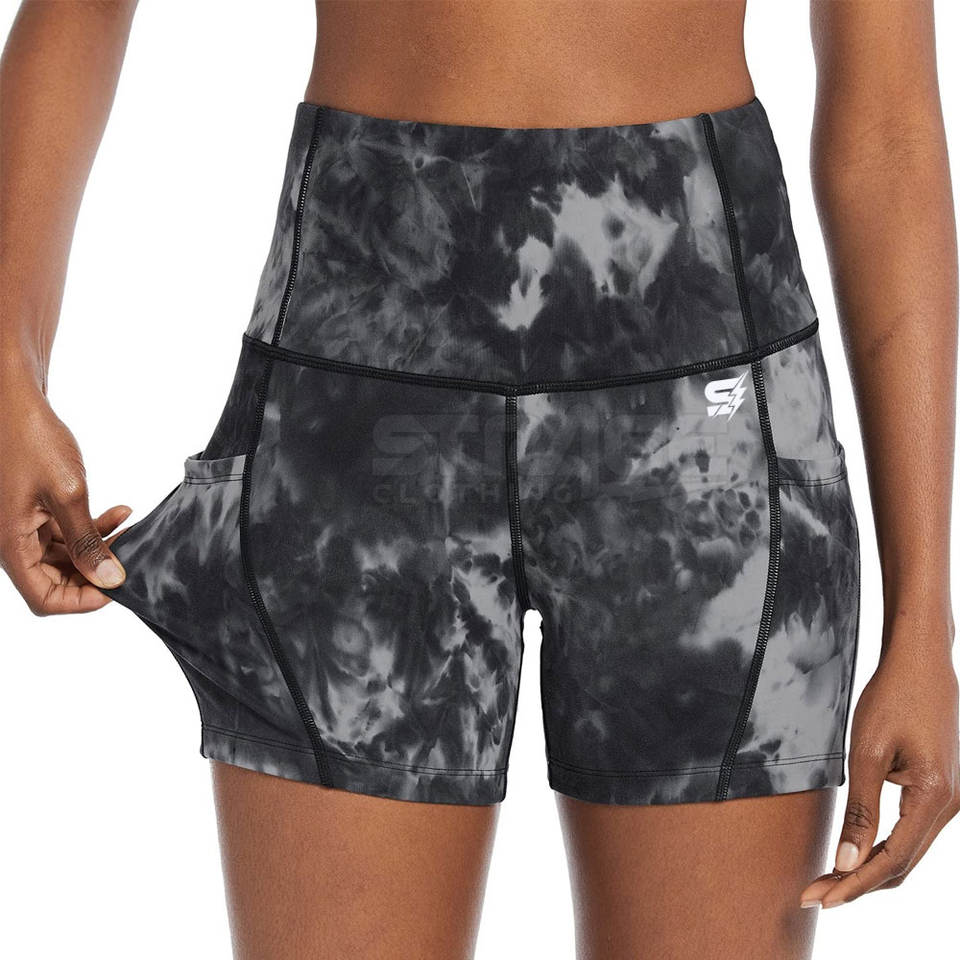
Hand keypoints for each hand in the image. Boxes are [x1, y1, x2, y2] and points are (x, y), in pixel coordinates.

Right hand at [0, 376, 130, 612]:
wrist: (14, 400)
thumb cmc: (32, 439)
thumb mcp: (67, 493)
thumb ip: (86, 541)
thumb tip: (108, 579)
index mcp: (11, 544)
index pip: (44, 598)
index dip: (82, 600)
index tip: (116, 585)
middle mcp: (12, 540)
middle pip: (54, 580)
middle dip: (95, 572)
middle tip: (129, 556)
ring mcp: (21, 525)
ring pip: (63, 557)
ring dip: (97, 548)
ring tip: (128, 530)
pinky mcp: (33, 509)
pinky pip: (63, 533)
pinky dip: (91, 528)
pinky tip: (118, 512)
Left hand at [801, 627, 959, 908]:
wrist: (922, 661)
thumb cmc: (891, 698)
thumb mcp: (866, 752)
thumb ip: (859, 811)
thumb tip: (846, 863)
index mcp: (935, 798)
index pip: (891, 861)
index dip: (853, 884)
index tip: (817, 897)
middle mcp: (951, 806)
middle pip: (902, 864)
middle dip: (856, 883)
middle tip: (812, 895)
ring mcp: (950, 800)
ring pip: (908, 852)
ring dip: (869, 869)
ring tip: (826, 879)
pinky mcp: (940, 790)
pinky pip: (911, 832)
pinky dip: (882, 848)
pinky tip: (853, 853)